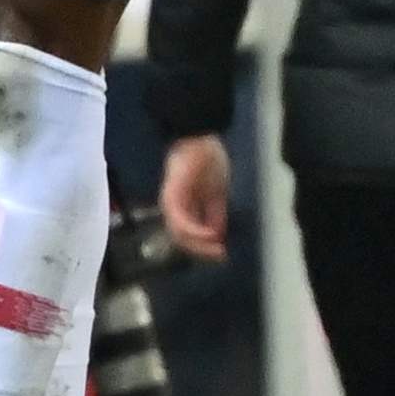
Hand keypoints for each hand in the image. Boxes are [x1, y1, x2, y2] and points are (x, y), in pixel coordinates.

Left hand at [160, 134, 233, 261]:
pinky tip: (209, 235)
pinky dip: (195, 231)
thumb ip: (215, 216)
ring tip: (216, 248)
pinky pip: (181, 222)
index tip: (223, 255)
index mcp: (186, 208)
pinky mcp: (171, 199)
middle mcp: (175, 210)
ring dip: (199, 245)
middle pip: (184, 240)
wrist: (200, 140)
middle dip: (203, 251)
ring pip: (180, 235)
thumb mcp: (217, 194)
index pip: (191, 236)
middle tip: (220, 255)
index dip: (206, 248)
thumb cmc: (207, 162)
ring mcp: (172, 205)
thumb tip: (217, 237)